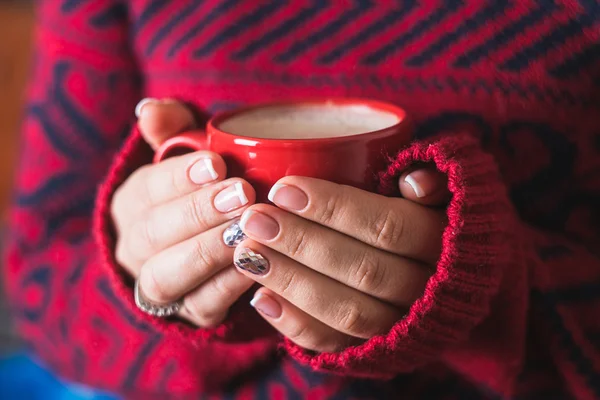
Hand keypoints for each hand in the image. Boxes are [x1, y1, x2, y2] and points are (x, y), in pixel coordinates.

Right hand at [112, 98, 254, 326]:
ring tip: (245, 232)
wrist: (199, 247)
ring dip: (208, 252)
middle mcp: (135, 246)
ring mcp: (158, 284)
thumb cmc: (200, 191)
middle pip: (154, 233)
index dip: (179, 177)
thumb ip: (172, 130)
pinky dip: (227, 288)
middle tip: (242, 194)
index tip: (219, 163)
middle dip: (199, 212)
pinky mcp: (187, 313)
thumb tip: (150, 110)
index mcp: (132, 203)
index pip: (146, 189)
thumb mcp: (187, 157)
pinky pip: (200, 306)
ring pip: (167, 275)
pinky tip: (255, 265)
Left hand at [233, 167, 449, 351]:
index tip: (282, 189)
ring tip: (247, 252)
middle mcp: (425, 290)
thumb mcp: (439, 193)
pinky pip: (334, 343)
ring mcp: (399, 324)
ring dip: (291, 281)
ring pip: (346, 311)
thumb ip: (433, 181)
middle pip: (362, 270)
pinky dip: (295, 324)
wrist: (438, 278)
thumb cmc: (423, 219)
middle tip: (253, 218)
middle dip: (301, 243)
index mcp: (440, 243)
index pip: (386, 226)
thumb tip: (415, 184)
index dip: (333, 208)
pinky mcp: (372, 346)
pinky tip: (260, 297)